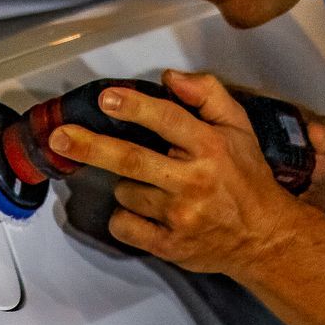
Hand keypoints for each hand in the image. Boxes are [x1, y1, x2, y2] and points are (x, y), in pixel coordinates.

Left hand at [47, 69, 313, 276]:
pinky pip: (124, 226)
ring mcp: (180, 217)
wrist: (264, 238)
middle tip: (60, 137)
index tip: (107, 98)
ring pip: (125, 192)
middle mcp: (194, 181)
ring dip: (127, 185)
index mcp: (211, 148)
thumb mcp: (239, 128)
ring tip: (156, 185)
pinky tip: (146, 213)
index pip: (168, 120)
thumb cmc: (246, 178)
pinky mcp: (169, 246)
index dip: (134, 107)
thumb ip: (208, 95)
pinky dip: (125, 218)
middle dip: (91, 146)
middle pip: (132, 160)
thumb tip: (169, 78)